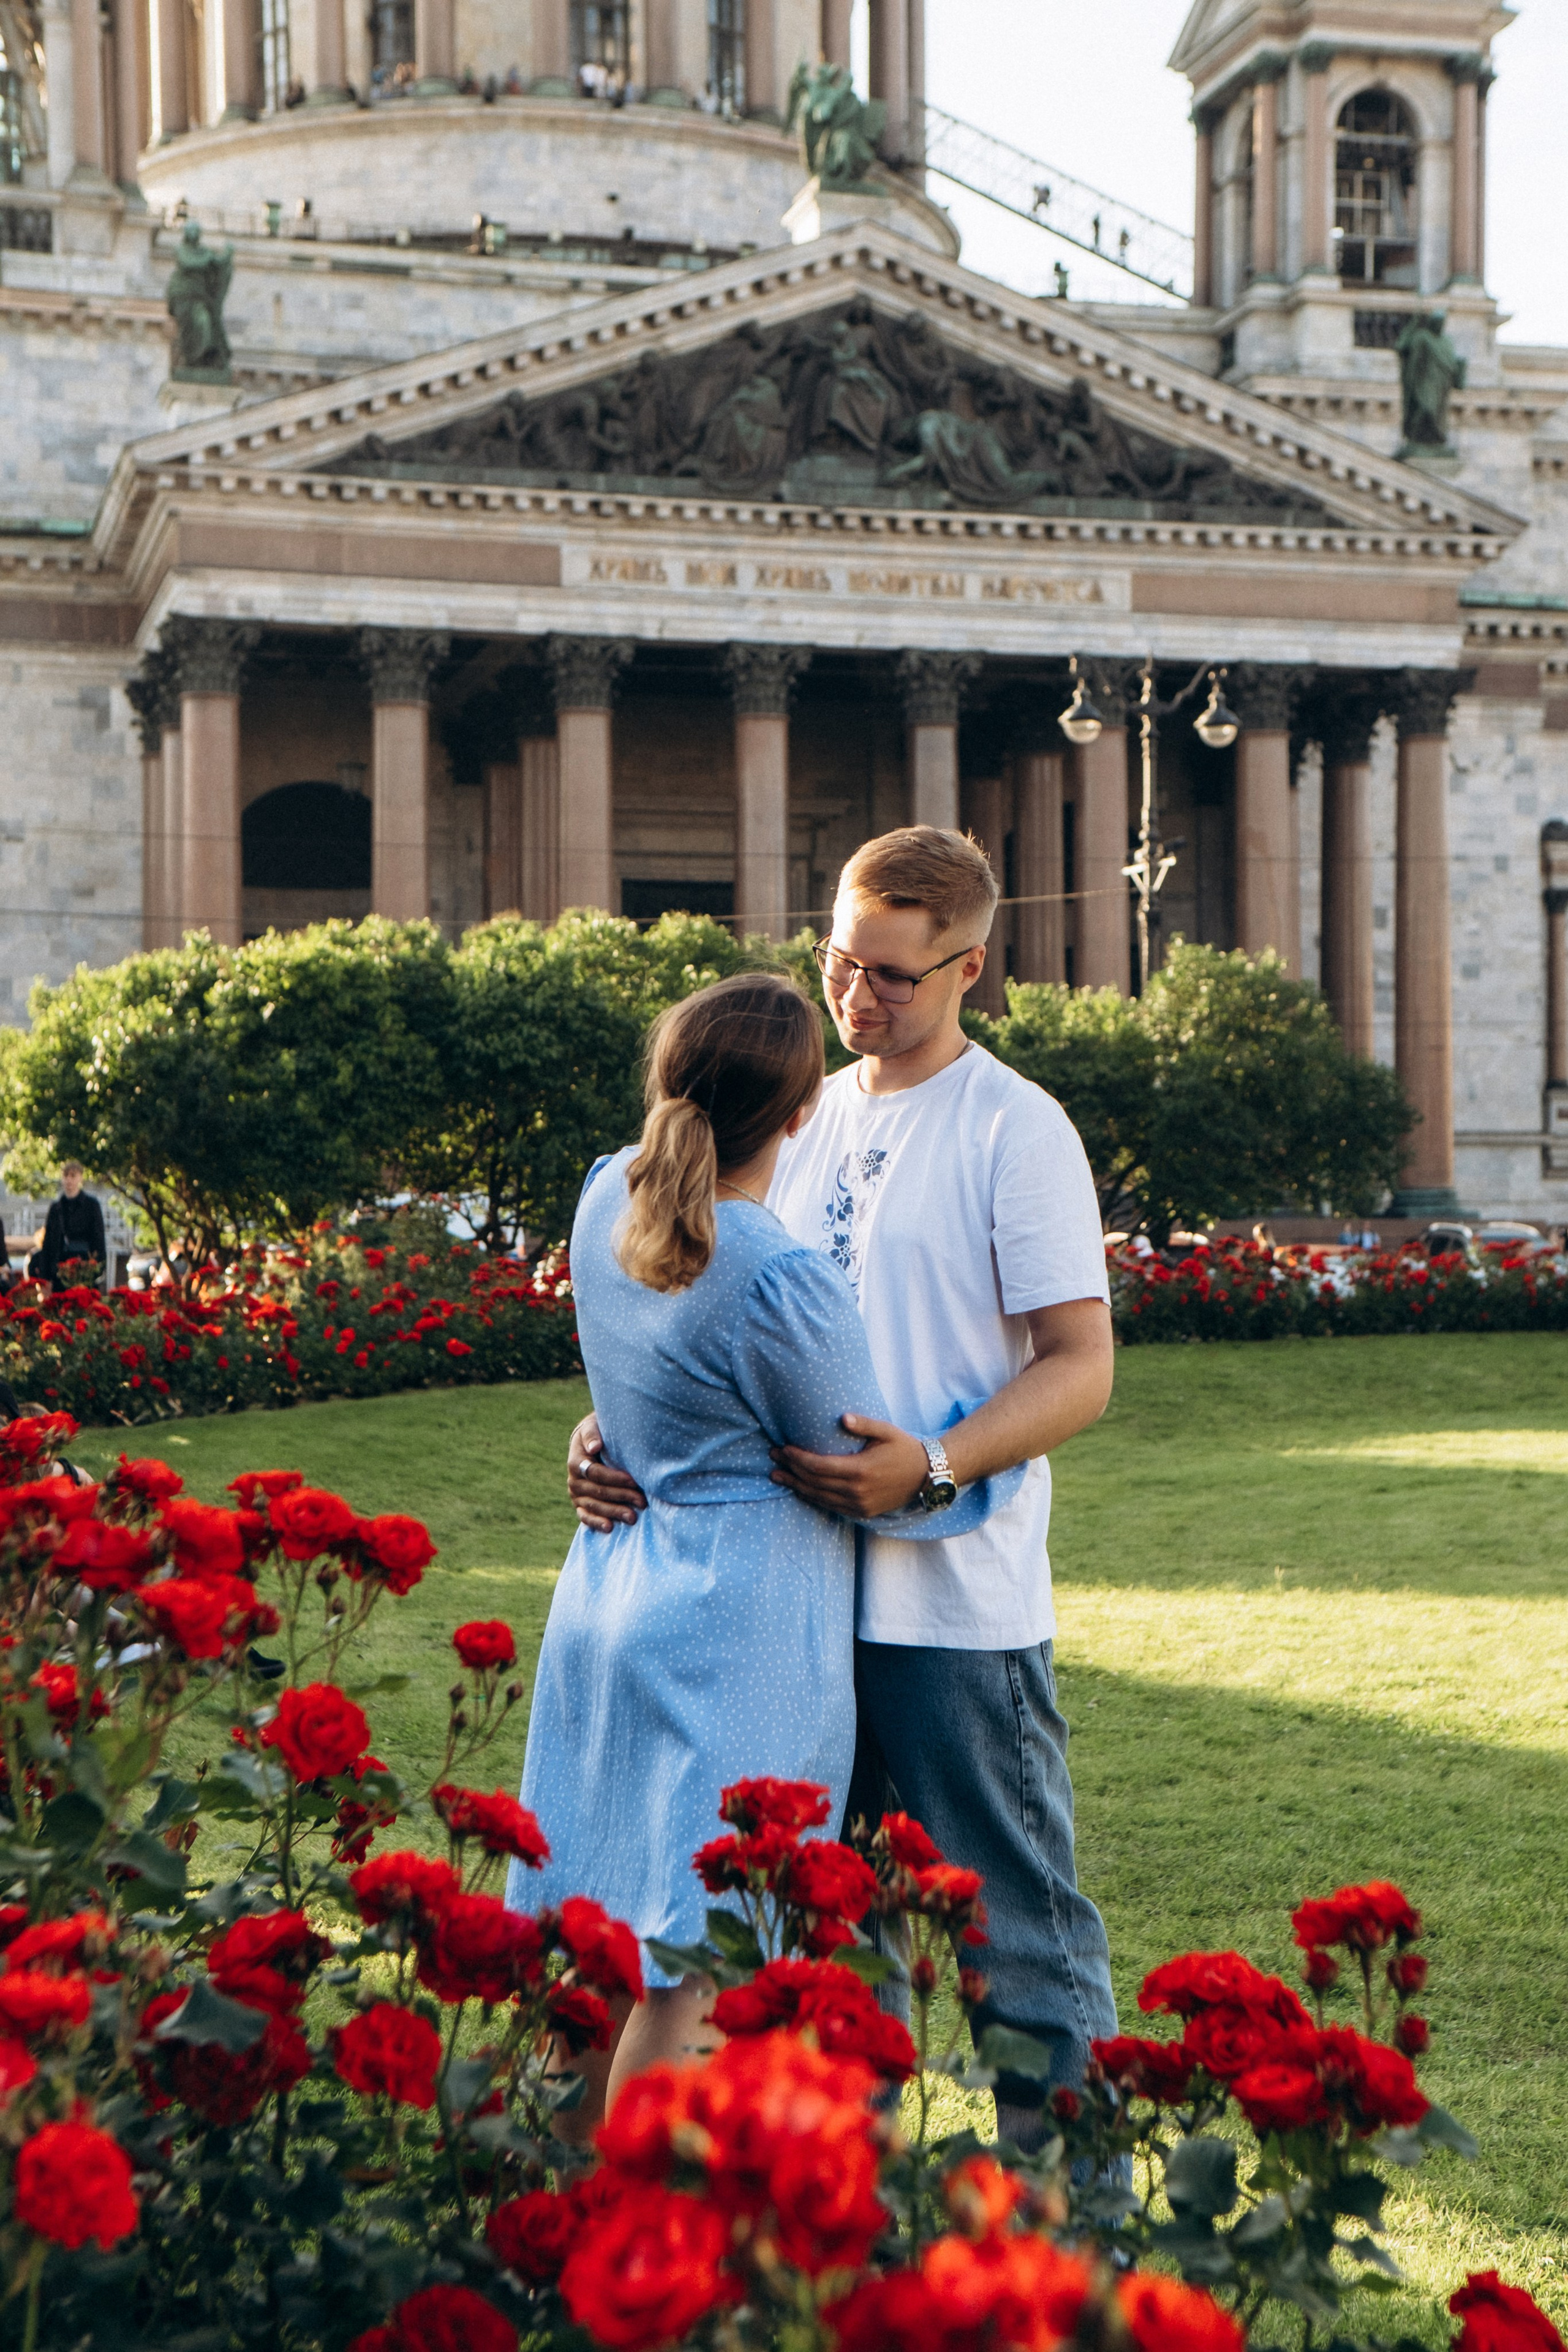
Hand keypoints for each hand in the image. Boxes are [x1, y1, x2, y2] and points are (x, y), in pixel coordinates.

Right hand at [568, 1412, 647, 1532]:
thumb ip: (592, 1433)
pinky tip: (610, 1527)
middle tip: (642, 1502)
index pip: (596, 1473)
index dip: (616, 1478)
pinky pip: (585, 1516)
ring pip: (594, 1506)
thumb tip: (595, 1445)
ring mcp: (576, 1494)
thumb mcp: (593, 1426)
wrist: (592, 1442)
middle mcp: (573, 1480)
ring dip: (614, 1512)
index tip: (635, 1481)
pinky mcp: (579, 1504)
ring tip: (633, 1517)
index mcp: (576, 1461)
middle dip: (621, 1497)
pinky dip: (596, 1523)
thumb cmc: (598, 1432)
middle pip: (598, 1492)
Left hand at [770, 1416, 930, 1518]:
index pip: (818, 1466)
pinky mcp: (862, 1512)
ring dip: (796, 1487)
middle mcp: (857, 1491)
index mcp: (860, 1470)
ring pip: (819, 1497)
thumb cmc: (905, 1449)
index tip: (783, 1449)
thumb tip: (842, 1417)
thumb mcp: (886, 1431)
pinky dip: (813, 1498)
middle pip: (814, 1482)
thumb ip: (864, 1424)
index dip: (797, 1458)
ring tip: (778, 1477)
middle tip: (772, 1460)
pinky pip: (831, 1506)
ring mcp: (859, 1505)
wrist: (927, 1476)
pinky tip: (801, 1490)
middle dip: (790, 1471)